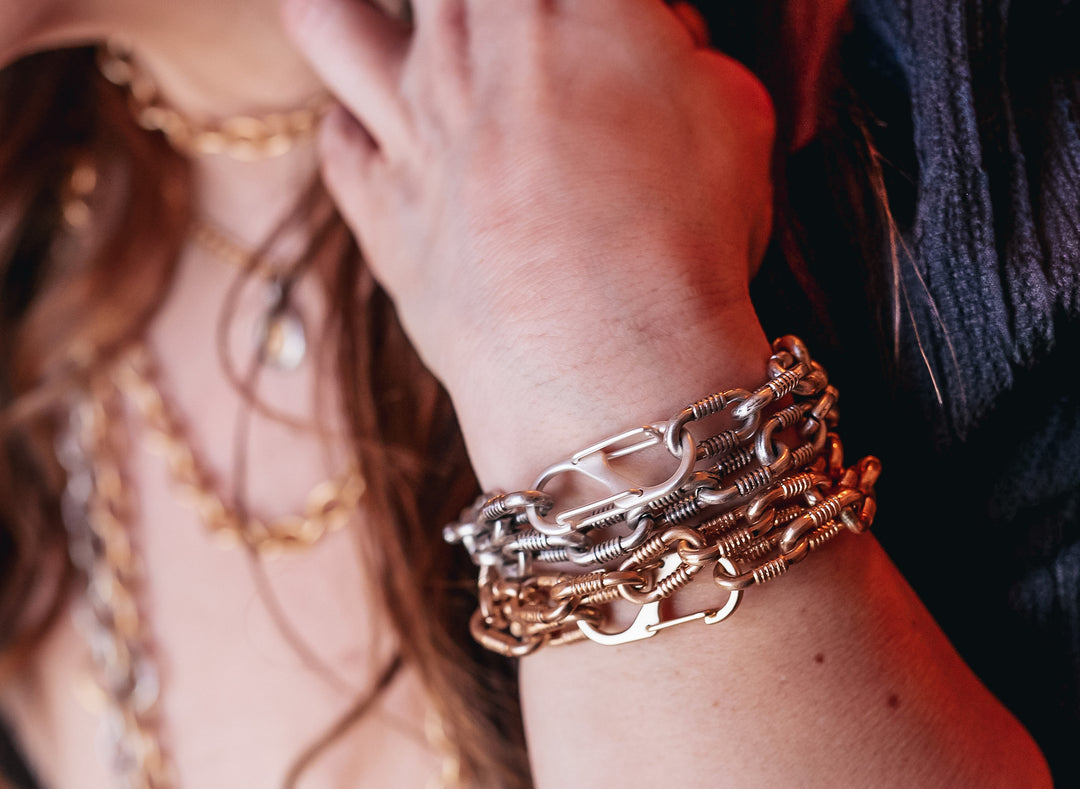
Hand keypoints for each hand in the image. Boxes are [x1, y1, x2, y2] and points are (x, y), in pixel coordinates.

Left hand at [283, 0, 775, 483]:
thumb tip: (649, 35)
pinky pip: (338, 141)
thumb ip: (680, 47)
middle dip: (477, 10)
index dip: (580, 7)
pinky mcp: (379, 213)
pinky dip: (362, 133)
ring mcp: (407, 127)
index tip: (593, 31)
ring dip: (365, 20)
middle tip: (510, 47)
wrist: (610, 377)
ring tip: (414, 53)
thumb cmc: (686, 250)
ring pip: (328, 17)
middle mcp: (467, 42)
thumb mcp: (735, 117)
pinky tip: (402, 148)